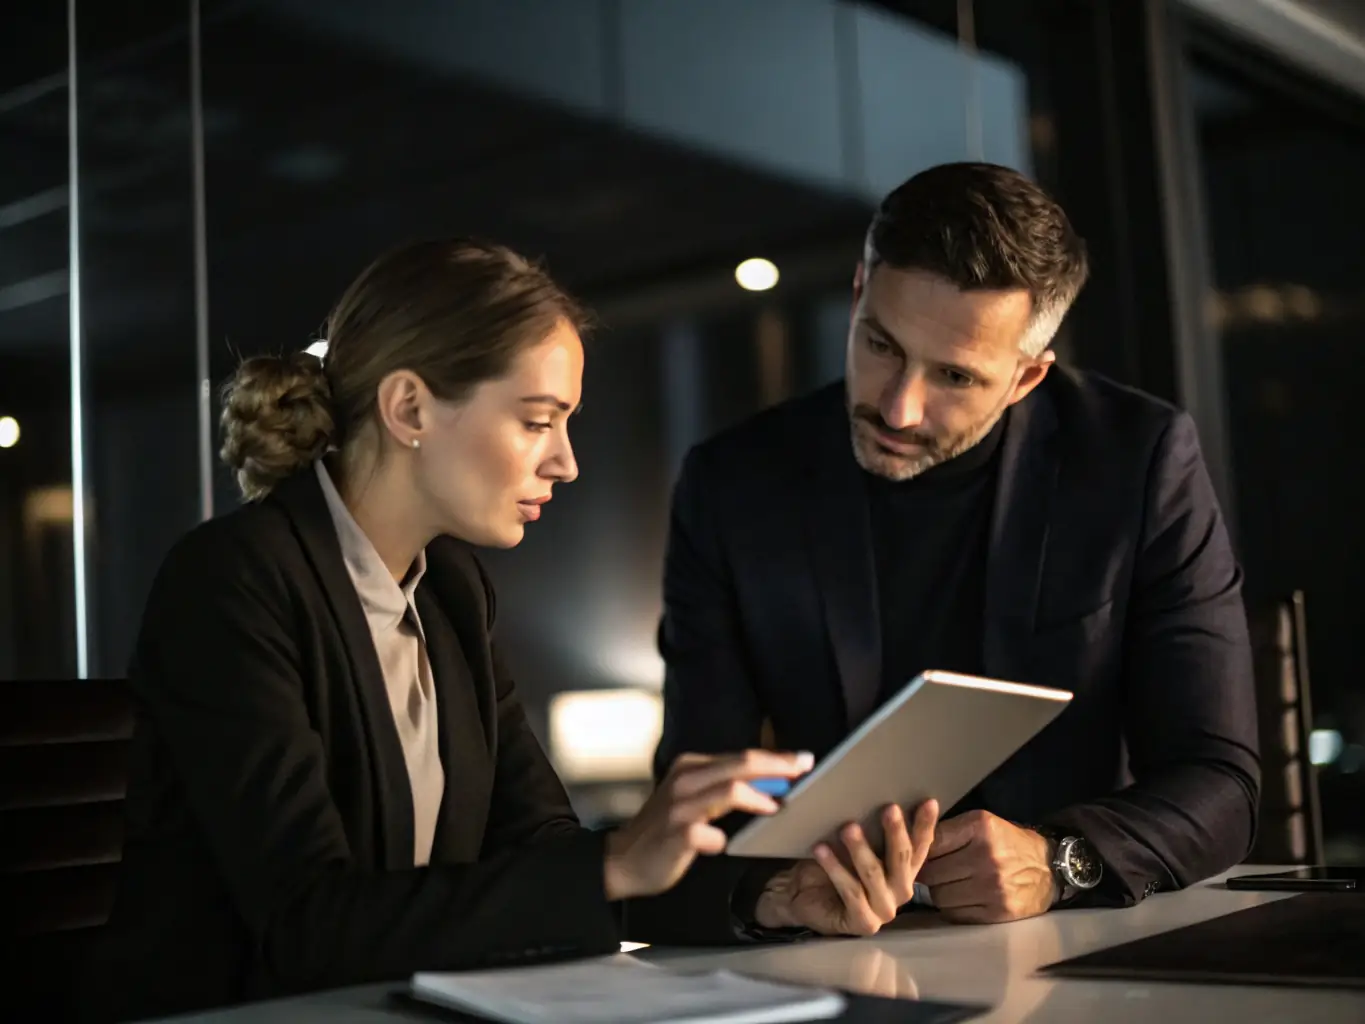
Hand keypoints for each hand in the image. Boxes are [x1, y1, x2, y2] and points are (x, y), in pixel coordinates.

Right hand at [602, 750, 813, 899]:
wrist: (623, 859)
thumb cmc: (665, 830)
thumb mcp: (694, 798)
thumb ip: (725, 787)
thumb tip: (771, 781)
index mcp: (691, 767)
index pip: (740, 757)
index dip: (775, 757)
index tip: (803, 760)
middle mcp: (685, 780)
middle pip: (739, 765)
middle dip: (777, 766)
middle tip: (804, 768)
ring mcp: (678, 807)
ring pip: (727, 791)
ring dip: (758, 797)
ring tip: (778, 806)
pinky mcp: (674, 835)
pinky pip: (703, 832)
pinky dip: (718, 837)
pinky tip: (723, 844)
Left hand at [753, 799, 937, 935]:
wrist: (801, 893)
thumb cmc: (832, 861)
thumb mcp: (857, 841)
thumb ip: (873, 828)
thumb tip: (880, 795)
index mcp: (904, 870)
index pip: (920, 846)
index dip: (925, 825)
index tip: (928, 802)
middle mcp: (899, 891)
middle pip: (902, 859)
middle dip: (896, 832)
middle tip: (889, 808)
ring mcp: (883, 910)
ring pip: (874, 874)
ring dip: (860, 849)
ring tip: (848, 827)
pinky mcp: (863, 923)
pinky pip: (850, 891)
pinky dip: (835, 868)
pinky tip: (821, 849)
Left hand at [918, 810, 1055, 923]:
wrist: (1049, 868)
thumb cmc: (1008, 843)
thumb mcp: (982, 824)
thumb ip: (949, 831)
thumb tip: (908, 841)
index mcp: (980, 827)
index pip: (930, 841)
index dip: (918, 850)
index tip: (915, 853)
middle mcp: (986, 856)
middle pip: (931, 872)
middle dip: (927, 873)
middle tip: (931, 871)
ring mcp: (993, 887)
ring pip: (939, 896)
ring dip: (939, 891)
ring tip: (949, 883)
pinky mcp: (998, 911)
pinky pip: (955, 913)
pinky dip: (953, 907)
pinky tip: (963, 896)